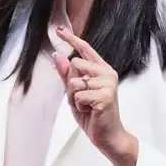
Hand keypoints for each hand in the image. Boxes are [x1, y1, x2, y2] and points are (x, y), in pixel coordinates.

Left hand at [52, 26, 137, 165]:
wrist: (108, 136)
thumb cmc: (93, 115)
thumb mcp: (75, 93)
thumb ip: (67, 75)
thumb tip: (57, 55)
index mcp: (102, 70)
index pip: (85, 49)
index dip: (71, 38)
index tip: (58, 29)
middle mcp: (107, 73)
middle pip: (75, 64)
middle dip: (71, 84)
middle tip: (81, 99)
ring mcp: (108, 83)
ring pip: (74, 81)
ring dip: (74, 97)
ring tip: (86, 106)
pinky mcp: (105, 95)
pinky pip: (78, 95)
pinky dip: (78, 105)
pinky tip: (90, 111)